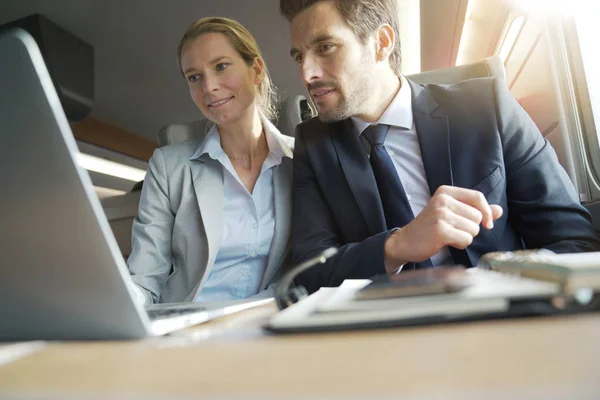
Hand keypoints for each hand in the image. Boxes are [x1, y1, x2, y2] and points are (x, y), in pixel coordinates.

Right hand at [384, 185, 502, 272]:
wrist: (406, 241)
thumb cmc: (430, 227)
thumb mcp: (452, 213)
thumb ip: (475, 210)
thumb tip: (499, 210)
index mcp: (446, 192)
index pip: (477, 197)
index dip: (487, 212)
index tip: (487, 223)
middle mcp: (443, 200)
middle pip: (477, 216)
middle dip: (472, 228)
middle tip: (455, 230)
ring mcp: (441, 215)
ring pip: (473, 229)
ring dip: (465, 237)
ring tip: (450, 235)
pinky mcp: (440, 230)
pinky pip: (466, 239)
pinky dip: (460, 244)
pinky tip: (448, 242)